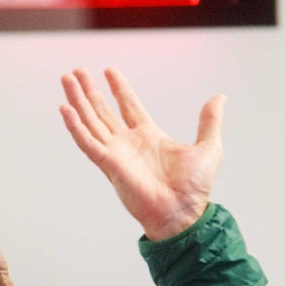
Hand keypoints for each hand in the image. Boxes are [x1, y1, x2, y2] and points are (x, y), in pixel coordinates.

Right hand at [60, 68, 225, 240]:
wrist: (183, 214)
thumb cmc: (195, 189)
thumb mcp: (209, 147)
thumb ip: (210, 121)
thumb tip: (219, 97)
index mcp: (150, 137)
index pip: (129, 106)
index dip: (119, 88)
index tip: (109, 71)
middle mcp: (129, 143)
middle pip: (103, 111)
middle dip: (90, 91)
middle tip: (76, 71)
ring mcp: (117, 153)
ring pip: (91, 121)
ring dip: (78, 101)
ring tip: (67, 79)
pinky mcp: (109, 165)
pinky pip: (88, 143)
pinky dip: (75, 127)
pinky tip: (65, 109)